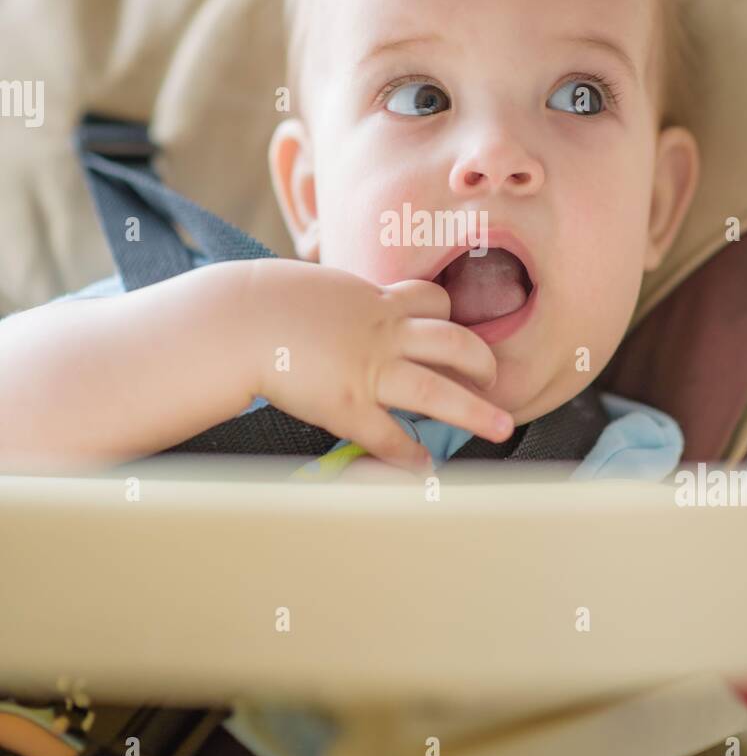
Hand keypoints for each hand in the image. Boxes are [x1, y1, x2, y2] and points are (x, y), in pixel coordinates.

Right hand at [244, 259, 513, 471]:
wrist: (237, 319)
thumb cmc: (265, 303)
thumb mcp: (317, 288)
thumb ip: (344, 304)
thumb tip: (346, 310)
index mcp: (375, 302)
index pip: (432, 301)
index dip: (452, 318)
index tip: (460, 338)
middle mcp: (383, 333)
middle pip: (456, 344)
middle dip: (484, 364)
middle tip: (495, 381)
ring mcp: (369, 369)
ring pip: (439, 391)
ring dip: (475, 412)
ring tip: (499, 427)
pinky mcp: (347, 404)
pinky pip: (390, 435)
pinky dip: (411, 454)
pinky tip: (424, 467)